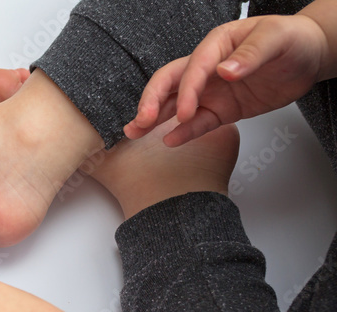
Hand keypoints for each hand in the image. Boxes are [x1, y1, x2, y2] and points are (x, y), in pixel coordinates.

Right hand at [124, 14, 327, 146]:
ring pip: (174, 104)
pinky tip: (170, 140)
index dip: (186, 90)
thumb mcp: (276, 38)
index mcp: (216, 44)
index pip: (193, 67)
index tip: (183, 111)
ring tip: (134, 132)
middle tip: (141, 121)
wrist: (309, 56)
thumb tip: (225, 71)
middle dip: (152, 102)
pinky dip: (183, 132)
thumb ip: (251, 53)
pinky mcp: (221, 109)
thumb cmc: (292, 39)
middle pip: (170, 83)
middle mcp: (207, 67)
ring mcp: (211, 90)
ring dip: (153, 118)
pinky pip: (199, 123)